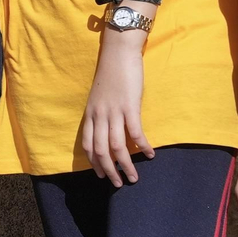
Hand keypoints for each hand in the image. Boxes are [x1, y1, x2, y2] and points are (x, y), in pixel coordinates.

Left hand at [81, 33, 151, 184]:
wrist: (118, 53)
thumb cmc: (111, 73)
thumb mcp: (99, 96)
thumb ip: (101, 113)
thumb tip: (108, 129)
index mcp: (90, 113)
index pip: (87, 144)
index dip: (93, 162)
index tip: (100, 174)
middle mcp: (99, 115)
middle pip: (101, 151)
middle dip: (109, 170)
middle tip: (118, 184)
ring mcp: (114, 111)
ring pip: (117, 146)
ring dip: (125, 165)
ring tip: (134, 178)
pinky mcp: (130, 106)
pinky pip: (135, 133)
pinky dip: (142, 146)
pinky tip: (150, 154)